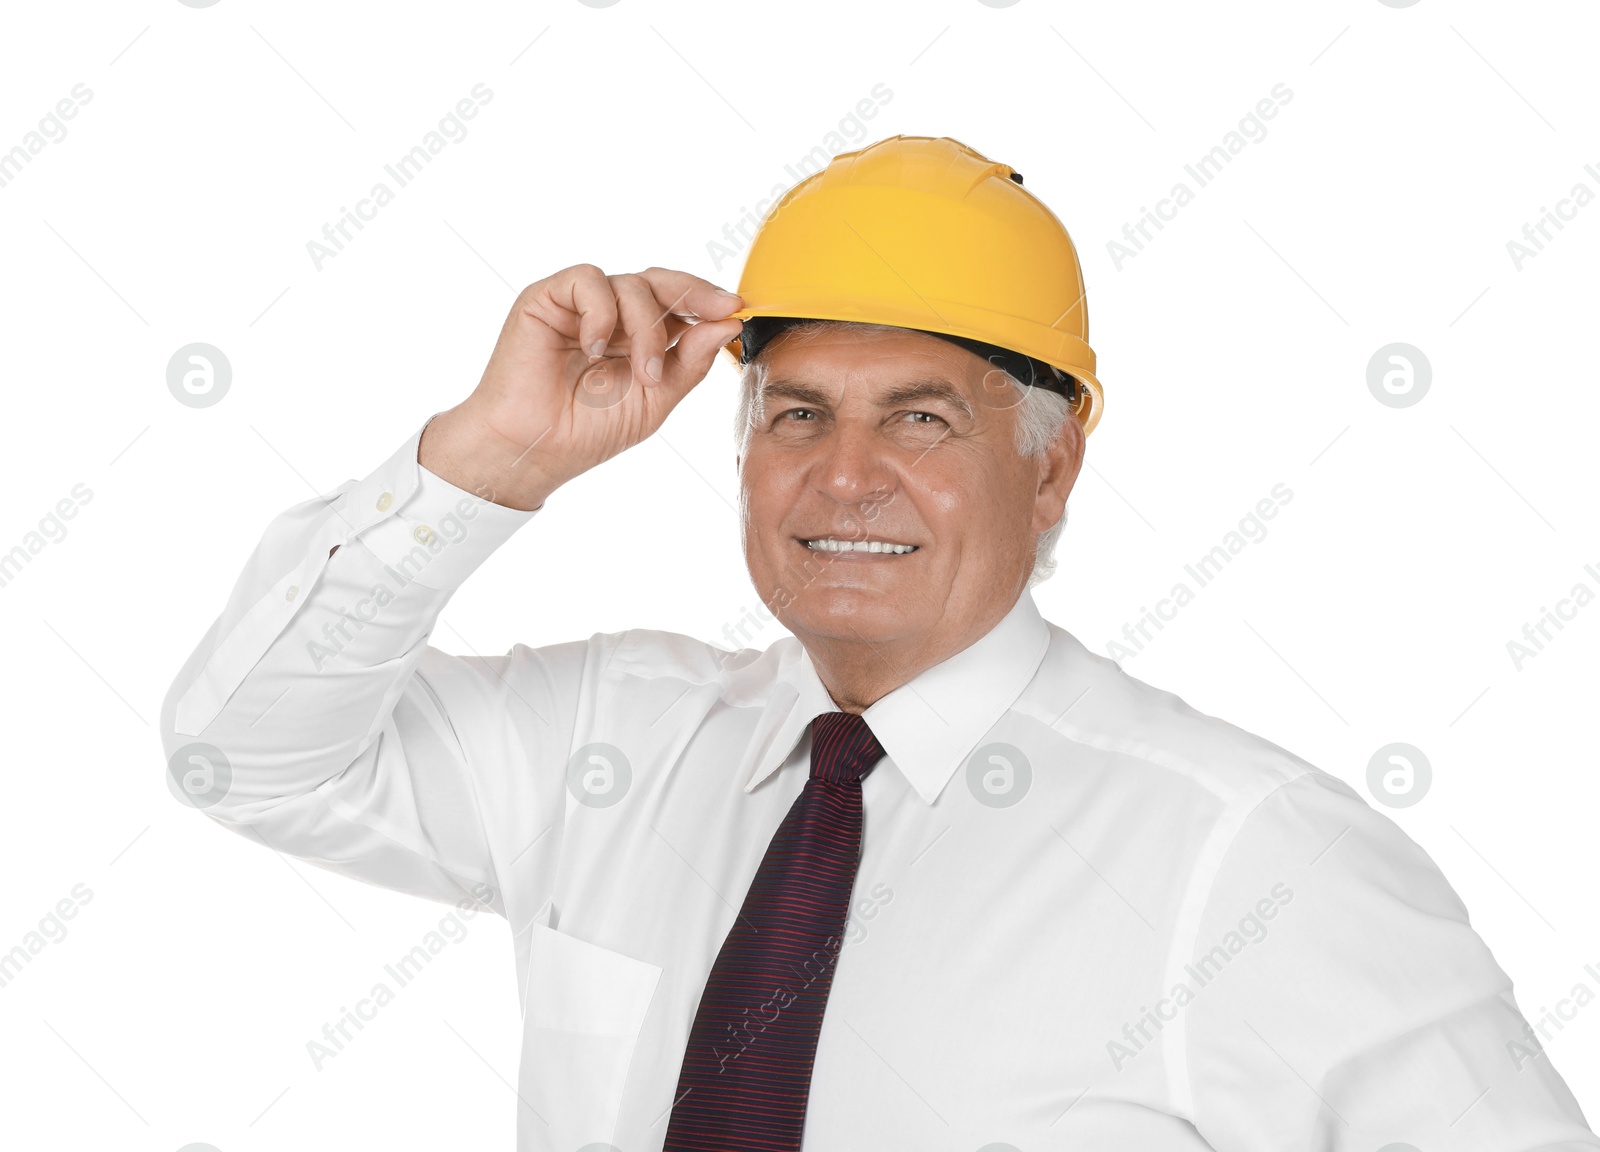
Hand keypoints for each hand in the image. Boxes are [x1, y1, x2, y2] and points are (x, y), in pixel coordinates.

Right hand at [420, 265, 744, 509]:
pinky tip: (595, 349)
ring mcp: (580, 306)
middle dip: (694, 293)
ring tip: (641, 373)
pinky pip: (588, 281)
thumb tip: (727, 322)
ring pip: (631, 284)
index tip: (736, 309)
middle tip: (720, 308)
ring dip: (647, 328)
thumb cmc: (588, 430)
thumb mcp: (656, 399)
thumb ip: (690, 362)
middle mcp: (613, 316)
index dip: (709, 300)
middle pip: (661, 281)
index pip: (679, 303)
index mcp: (640, 336)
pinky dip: (601, 313)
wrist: (535, 449)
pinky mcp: (547, 299)